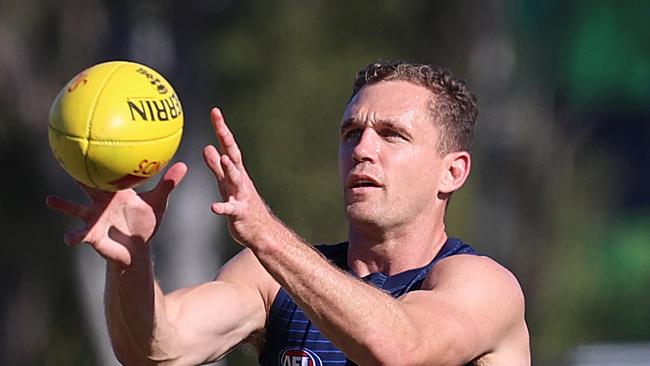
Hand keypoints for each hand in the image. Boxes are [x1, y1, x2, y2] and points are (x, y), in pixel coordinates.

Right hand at [46, 163, 186, 266]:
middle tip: (61, 158)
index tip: (86, 141)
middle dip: (75, 172)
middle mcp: (100, 202)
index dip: (95, 157)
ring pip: (75, 209)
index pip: (103, 170)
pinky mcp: (91, 235)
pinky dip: (74, 236)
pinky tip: (68, 238)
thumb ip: (168, 184)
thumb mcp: (158, 202)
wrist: (138, 248)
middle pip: (85, 184)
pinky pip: (81, 235)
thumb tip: (184, 165)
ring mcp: (93, 218)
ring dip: (64, 205)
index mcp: (114, 191)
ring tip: (51, 200)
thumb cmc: (146, 222)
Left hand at [203, 107, 274, 246]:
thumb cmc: (241, 205)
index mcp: (236, 171)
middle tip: (220, 125)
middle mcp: (240, 179)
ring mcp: (241, 195)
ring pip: (235, 180)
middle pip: (234, 156)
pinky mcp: (239, 213)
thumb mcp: (226, 183)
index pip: (228, 146)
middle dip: (227, 140)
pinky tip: (214, 207)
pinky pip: (230, 209)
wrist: (260, 230)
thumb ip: (216, 167)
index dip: (221, 129)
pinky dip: (223, 207)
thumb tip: (207, 147)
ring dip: (230, 169)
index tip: (215, 111)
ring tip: (224, 159)